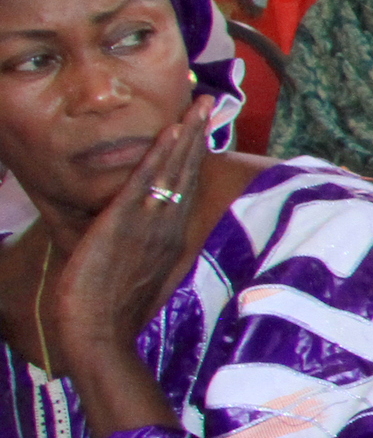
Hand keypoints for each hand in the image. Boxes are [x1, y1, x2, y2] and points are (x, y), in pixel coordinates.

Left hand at [43, 95, 210, 364]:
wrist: (99, 334)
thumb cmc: (112, 317)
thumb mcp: (137, 283)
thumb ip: (146, 263)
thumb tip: (149, 259)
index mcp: (169, 239)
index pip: (185, 189)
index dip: (194, 159)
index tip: (201, 134)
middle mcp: (166, 226)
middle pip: (187, 172)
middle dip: (197, 136)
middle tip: (208, 103)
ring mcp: (149, 222)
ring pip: (174, 171)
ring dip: (187, 135)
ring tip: (198, 105)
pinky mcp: (126, 221)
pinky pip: (148, 180)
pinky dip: (162, 154)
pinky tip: (172, 131)